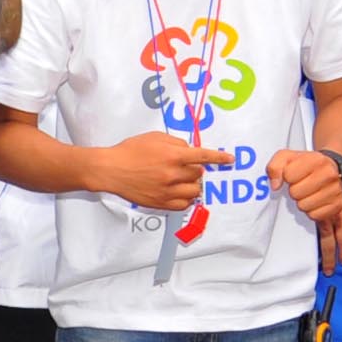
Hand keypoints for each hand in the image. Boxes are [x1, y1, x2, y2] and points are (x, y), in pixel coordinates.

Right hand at [92, 133, 230, 210]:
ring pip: (195, 191)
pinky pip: (184, 204)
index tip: (230, 159)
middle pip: (199, 174)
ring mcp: (168, 191)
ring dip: (192, 184)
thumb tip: (190, 150)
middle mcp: (173, 174)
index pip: (203, 156)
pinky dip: (185, 198)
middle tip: (182, 166)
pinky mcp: (162, 203)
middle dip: (194, 169)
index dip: (219, 158)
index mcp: (173, 155)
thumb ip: (176, 143)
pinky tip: (177, 191)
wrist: (111, 170)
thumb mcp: (155, 137)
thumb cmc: (131, 150)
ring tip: (180, 180)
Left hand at [269, 149, 341, 269]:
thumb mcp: (286, 156)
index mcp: (316, 164)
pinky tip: (339, 262)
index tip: (291, 176)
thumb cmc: (305, 163)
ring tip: (309, 200)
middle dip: (296, 195)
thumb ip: (275, 166)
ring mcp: (336, 199)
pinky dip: (339, 248)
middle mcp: (329, 180)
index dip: (286, 178)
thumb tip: (274, 186)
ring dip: (306, 209)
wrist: (329, 165)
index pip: (290, 178)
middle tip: (301, 188)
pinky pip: (341, 232)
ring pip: (312, 214)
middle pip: (300, 199)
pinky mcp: (340, 212)